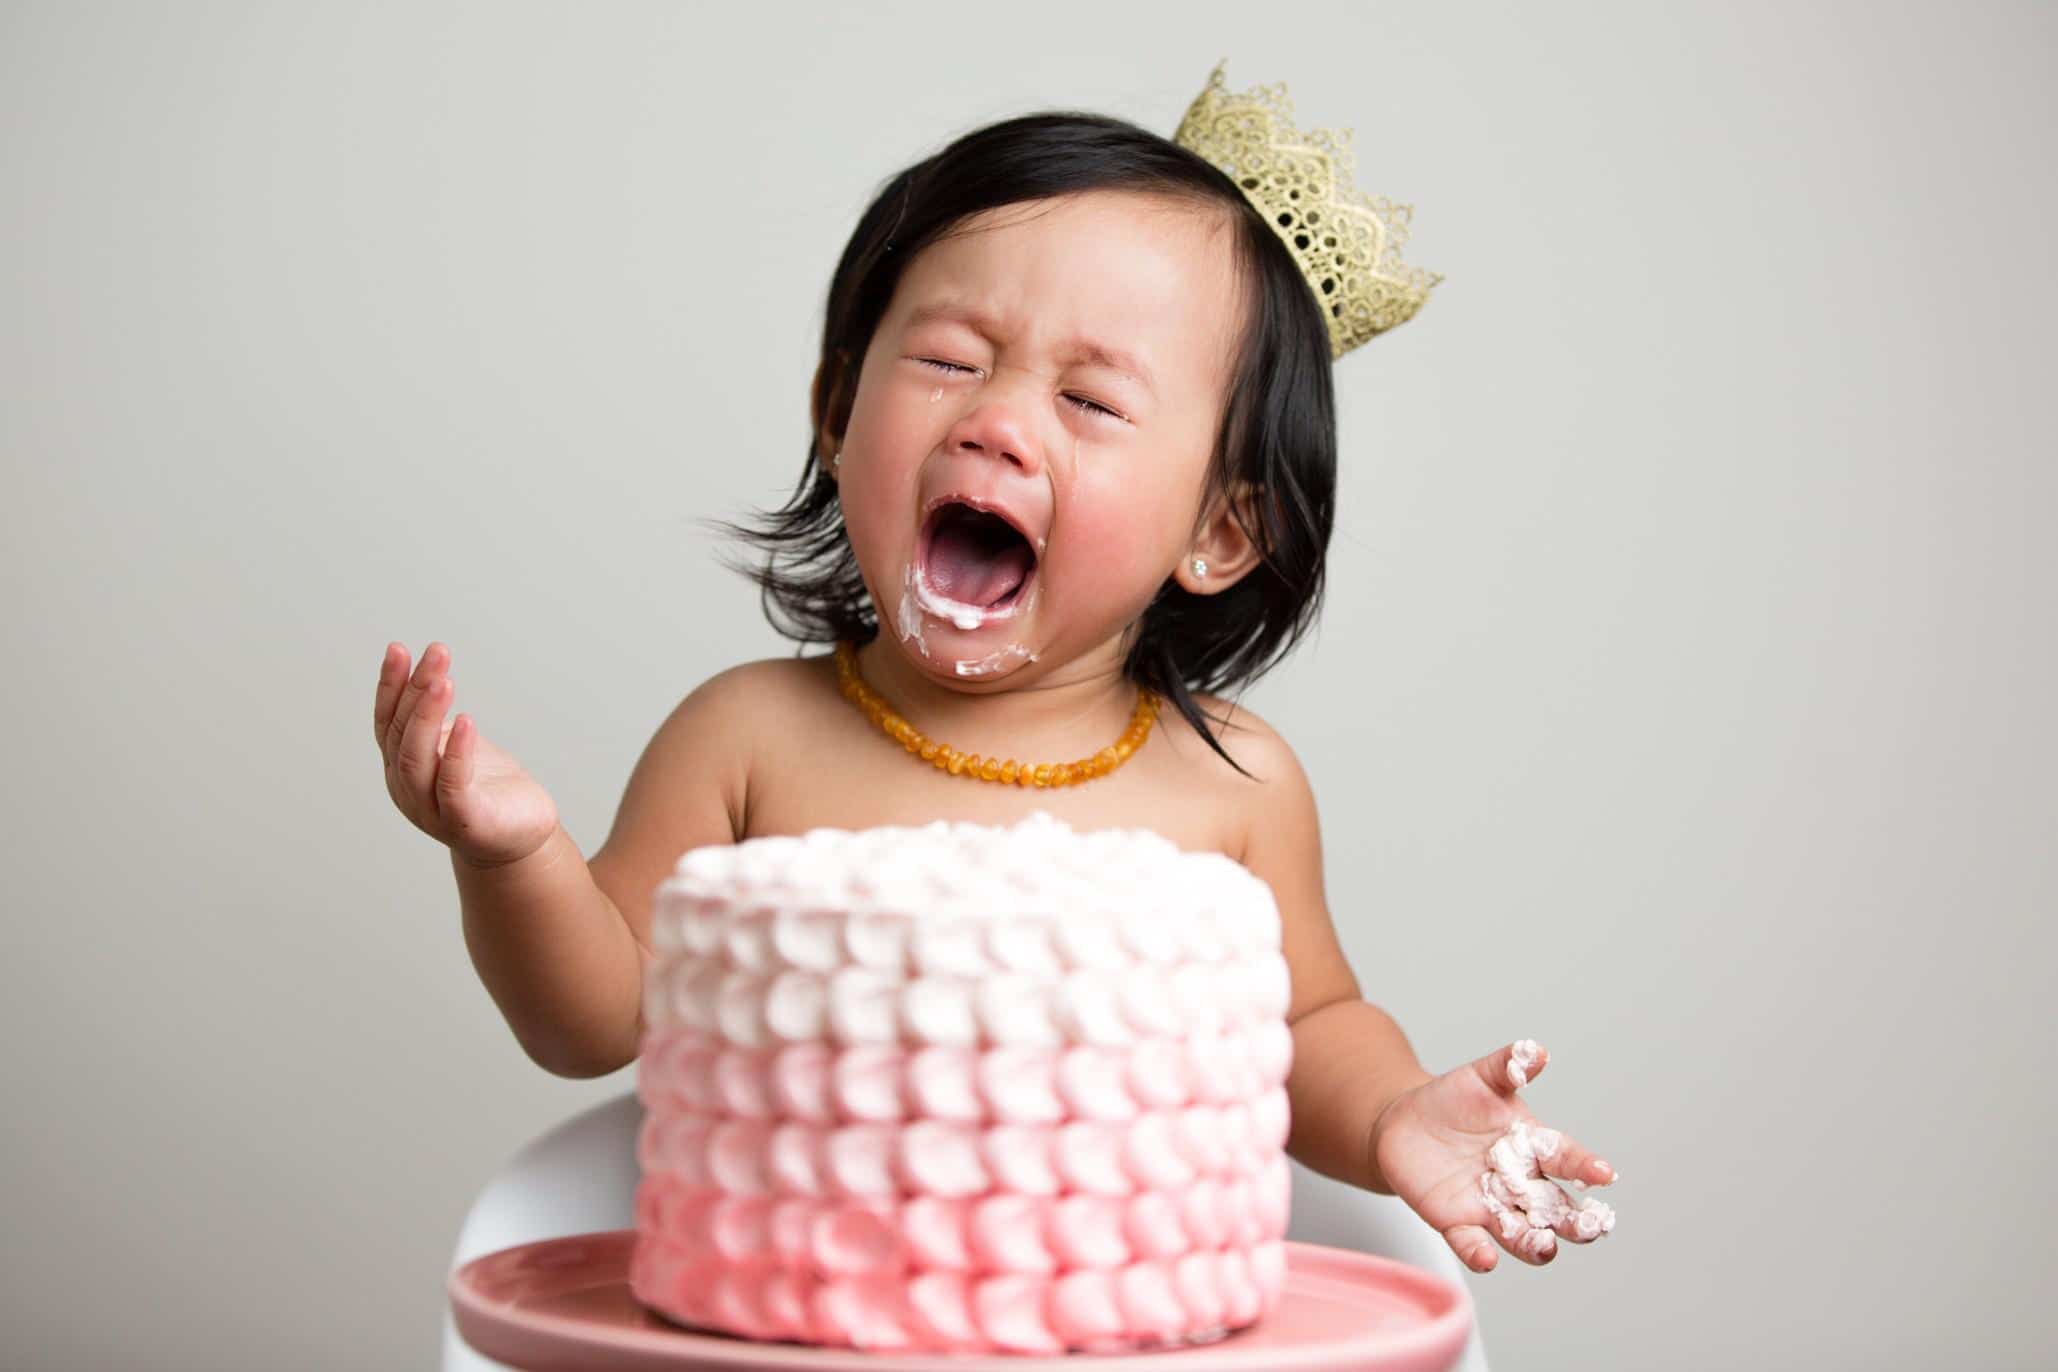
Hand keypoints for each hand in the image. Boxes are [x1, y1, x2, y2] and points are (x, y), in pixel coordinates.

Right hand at [374, 641, 558, 868]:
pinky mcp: (464, 823)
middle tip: (436, 654)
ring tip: (444, 680)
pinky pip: (452, 785)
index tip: (399, 649)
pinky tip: (467, 721)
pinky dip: (457, 752)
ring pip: (416, 758)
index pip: (387, 720)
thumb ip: (436, 722)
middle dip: (415, 690)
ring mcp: (431, 809)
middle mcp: (406, 788)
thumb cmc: (488, 789)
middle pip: (400, 733)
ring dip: (428, 715)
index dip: (390, 685)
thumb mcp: (458, 745)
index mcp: (400, 765)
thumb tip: (428, 676)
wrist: (519, 837)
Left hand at [1370, 1039, 1617, 1271]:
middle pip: (1556, 1209)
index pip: (1566, 1159)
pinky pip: (1471, 1244)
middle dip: (1576, 1221)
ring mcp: (1491, 1207)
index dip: (1586, 1166)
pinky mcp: (1457, 1222)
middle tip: (1591, 1226)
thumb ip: (1508, 1065)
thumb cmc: (1454, 1099)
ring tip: (1544, 1245)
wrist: (1405, 1122)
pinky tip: (1486, 1257)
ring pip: (1522, 1235)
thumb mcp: (1481, 1077)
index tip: (1605, 1174)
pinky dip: (1480, 1253)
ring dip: (1535, 1244)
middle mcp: (1520, 1184)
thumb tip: (1535, 1050)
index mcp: (1533, 1148)